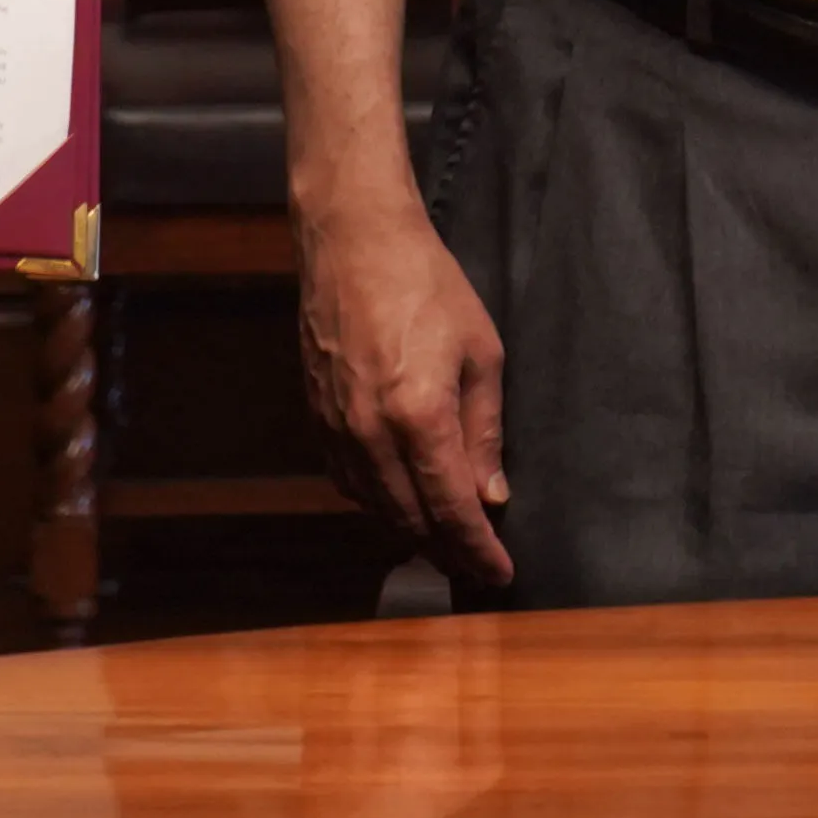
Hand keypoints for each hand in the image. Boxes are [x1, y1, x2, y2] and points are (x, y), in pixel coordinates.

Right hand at [296, 196, 511, 583]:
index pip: (452, 508)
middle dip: (448, 551)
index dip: (478, 549)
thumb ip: (485, 431)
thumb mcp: (481, 353)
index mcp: (419, 417)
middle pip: (411, 519)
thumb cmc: (428, 286)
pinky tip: (399, 505)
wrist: (354, 243)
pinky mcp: (316, 419)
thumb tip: (492, 495)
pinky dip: (377, 503)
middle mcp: (370, 435)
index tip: (501, 575)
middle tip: (478, 567)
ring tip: (446, 545)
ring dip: (412, 533)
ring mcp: (337, 430)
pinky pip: (347, 482)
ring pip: (375, 507)